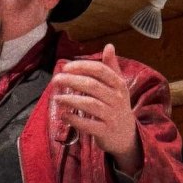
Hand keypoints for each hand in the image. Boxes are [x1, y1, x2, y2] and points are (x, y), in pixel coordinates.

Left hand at [50, 43, 141, 173]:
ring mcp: (112, 116)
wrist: (127, 136)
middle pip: (92, 86)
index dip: (82, 67)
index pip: (100, 70)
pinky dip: (75, 119)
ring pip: (90, 104)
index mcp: (119, 85)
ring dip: (71, 99)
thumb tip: (109, 46)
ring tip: (56, 98)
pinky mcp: (105, 132)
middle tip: (55, 80)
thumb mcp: (118, 87)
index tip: (66, 67)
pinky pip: (88, 124)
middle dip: (72, 81)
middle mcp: (117, 99)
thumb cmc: (117, 107)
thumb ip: (111, 67)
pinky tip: (64, 115)